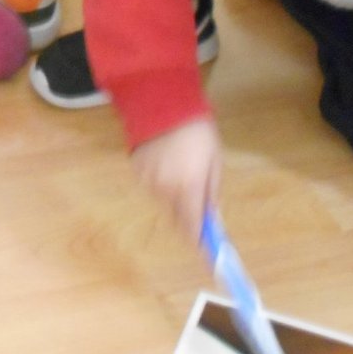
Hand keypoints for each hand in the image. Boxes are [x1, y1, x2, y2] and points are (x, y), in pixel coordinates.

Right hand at [132, 117, 221, 243]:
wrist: (164, 103)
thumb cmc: (198, 132)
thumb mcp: (215, 161)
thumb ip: (212, 193)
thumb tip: (214, 220)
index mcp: (188, 187)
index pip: (192, 226)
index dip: (199, 241)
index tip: (207, 250)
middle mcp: (165, 190)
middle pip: (177, 218)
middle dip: (189, 218)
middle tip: (199, 207)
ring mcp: (148, 182)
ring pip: (164, 203)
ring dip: (175, 199)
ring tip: (183, 173)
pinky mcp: (137, 172)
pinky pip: (153, 188)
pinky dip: (162, 184)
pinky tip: (168, 164)